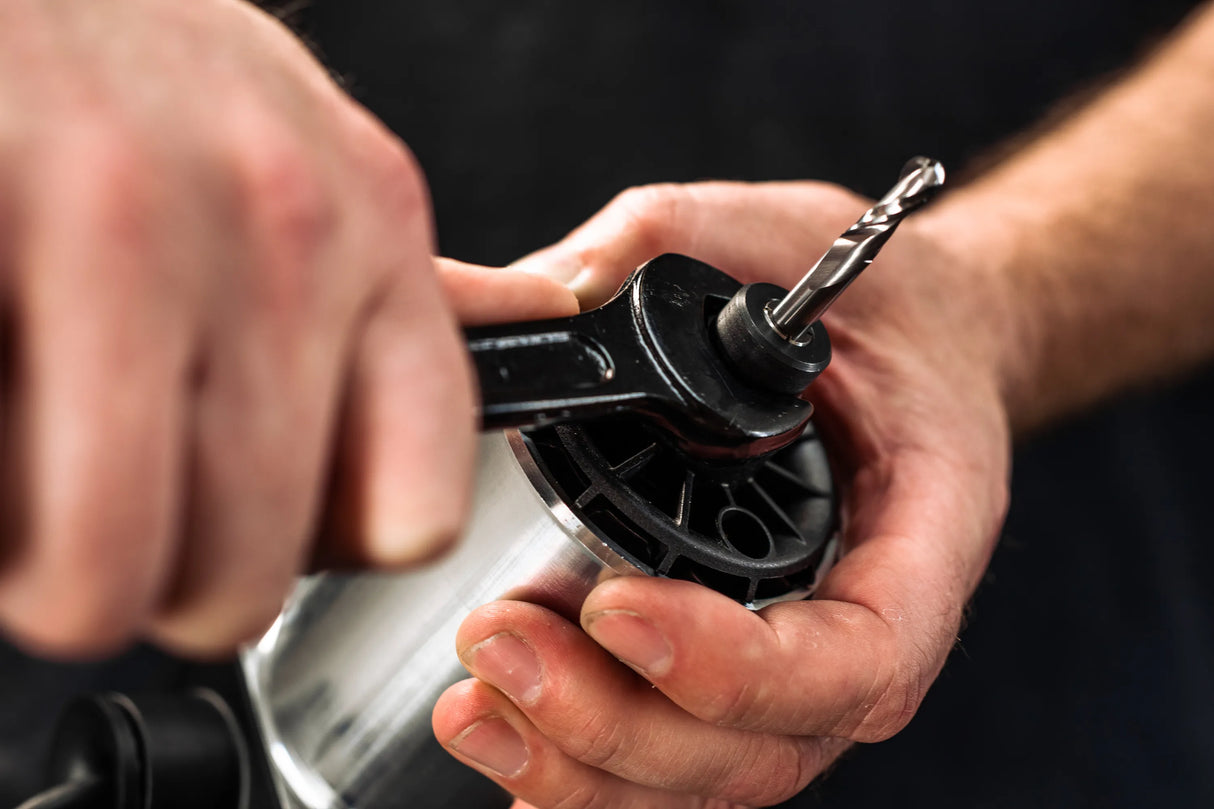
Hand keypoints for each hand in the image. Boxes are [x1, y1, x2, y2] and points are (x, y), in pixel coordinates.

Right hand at [0, 0, 575, 658]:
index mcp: (373, 223)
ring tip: (35, 476)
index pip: (419, 504)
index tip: (272, 542)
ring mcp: (135, 232)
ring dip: (54, 560)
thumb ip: (398, 283)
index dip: (329, 556)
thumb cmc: (138, 71)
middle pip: (249, 572)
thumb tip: (544, 316)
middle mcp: (282, 232)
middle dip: (165, 580)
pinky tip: (3, 398)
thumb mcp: (302, 160)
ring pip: (110, 566)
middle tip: (113, 516)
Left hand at [432, 181, 1013, 805]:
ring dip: (582, 765)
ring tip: (477, 702)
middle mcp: (867, 625)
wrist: (919, 348)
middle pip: (757, 747)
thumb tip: (543, 296)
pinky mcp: (741, 675)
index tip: (616, 607)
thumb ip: (669, 240)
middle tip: (499, 647)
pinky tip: (508, 746)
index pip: (855, 658)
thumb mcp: (786, 234)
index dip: (732, 666)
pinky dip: (586, 777)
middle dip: (616, 723)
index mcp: (921, 533)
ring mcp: (804, 668)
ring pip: (705, 778)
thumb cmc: (878, 307)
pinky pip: (674, 764)